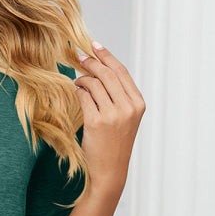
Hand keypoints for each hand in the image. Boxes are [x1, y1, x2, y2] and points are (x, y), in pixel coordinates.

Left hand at [74, 42, 145, 193]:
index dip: (107, 56)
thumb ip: (118, 96)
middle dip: (91, 62)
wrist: (110, 170)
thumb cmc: (115, 144)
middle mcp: (128, 107)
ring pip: (94, 84)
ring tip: (77, 81)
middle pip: (107, 74)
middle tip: (79, 57)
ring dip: (82, 79)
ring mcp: (112, 115)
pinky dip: (78, 91)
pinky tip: (76, 92)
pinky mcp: (96, 122)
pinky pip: (83, 97)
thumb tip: (100, 71)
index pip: (121, 72)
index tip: (95, 46)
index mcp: (138, 104)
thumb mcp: (125, 118)